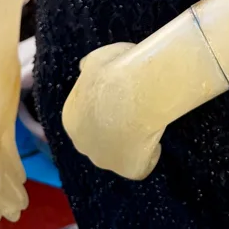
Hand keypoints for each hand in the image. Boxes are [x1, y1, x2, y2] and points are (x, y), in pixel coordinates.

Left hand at [62, 42, 164, 179]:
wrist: (133, 91)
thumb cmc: (115, 71)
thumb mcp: (97, 59)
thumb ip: (90, 67)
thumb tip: (85, 67)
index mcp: (72, 118)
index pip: (87, 118)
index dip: (106, 109)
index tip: (122, 98)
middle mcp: (83, 143)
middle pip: (100, 140)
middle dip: (115, 129)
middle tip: (136, 111)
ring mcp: (105, 160)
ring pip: (118, 154)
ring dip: (131, 142)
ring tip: (148, 123)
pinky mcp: (129, 169)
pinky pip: (141, 166)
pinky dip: (150, 155)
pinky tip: (156, 139)